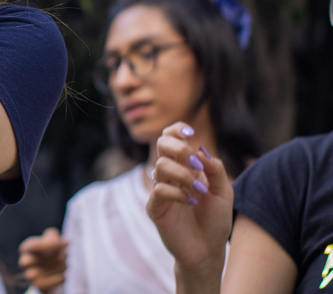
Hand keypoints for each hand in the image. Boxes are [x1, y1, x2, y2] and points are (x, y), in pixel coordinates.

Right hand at [18, 227, 67, 292]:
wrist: (42, 274)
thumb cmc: (46, 252)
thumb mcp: (48, 239)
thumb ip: (54, 236)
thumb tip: (65, 242)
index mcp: (25, 248)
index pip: (36, 245)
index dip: (51, 244)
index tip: (63, 243)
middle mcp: (24, 262)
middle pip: (53, 256)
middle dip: (63, 254)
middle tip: (65, 254)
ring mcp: (31, 276)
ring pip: (59, 266)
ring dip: (64, 264)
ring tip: (62, 264)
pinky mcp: (39, 286)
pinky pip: (61, 278)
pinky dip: (63, 275)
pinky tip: (59, 274)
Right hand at [147, 122, 230, 275]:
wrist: (209, 249)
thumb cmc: (215, 220)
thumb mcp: (224, 192)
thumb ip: (215, 170)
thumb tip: (200, 150)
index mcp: (184, 166)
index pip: (171, 137)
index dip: (176, 129)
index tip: (191, 133)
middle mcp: (170, 174)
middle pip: (161, 144)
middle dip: (179, 148)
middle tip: (197, 165)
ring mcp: (161, 189)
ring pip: (160, 166)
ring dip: (184, 175)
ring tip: (199, 192)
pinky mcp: (155, 207)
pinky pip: (159, 190)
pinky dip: (177, 193)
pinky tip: (190, 202)